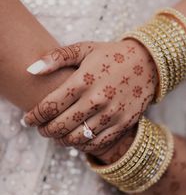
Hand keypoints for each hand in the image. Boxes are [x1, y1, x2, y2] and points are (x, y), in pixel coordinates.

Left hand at [24, 40, 156, 154]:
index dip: (34, 116)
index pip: (49, 106)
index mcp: (83, 80)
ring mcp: (111, 113)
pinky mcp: (124, 122)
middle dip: (45, 130)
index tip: (28, 120)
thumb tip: (31, 69)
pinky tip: (77, 138)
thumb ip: (56, 57)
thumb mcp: (84, 49)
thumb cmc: (111, 55)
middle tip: (42, 128)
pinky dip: (83, 145)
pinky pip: (98, 142)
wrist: (148, 62)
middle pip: (60, 126)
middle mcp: (96, 99)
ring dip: (61, 140)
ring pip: (77, 138)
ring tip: (58, 134)